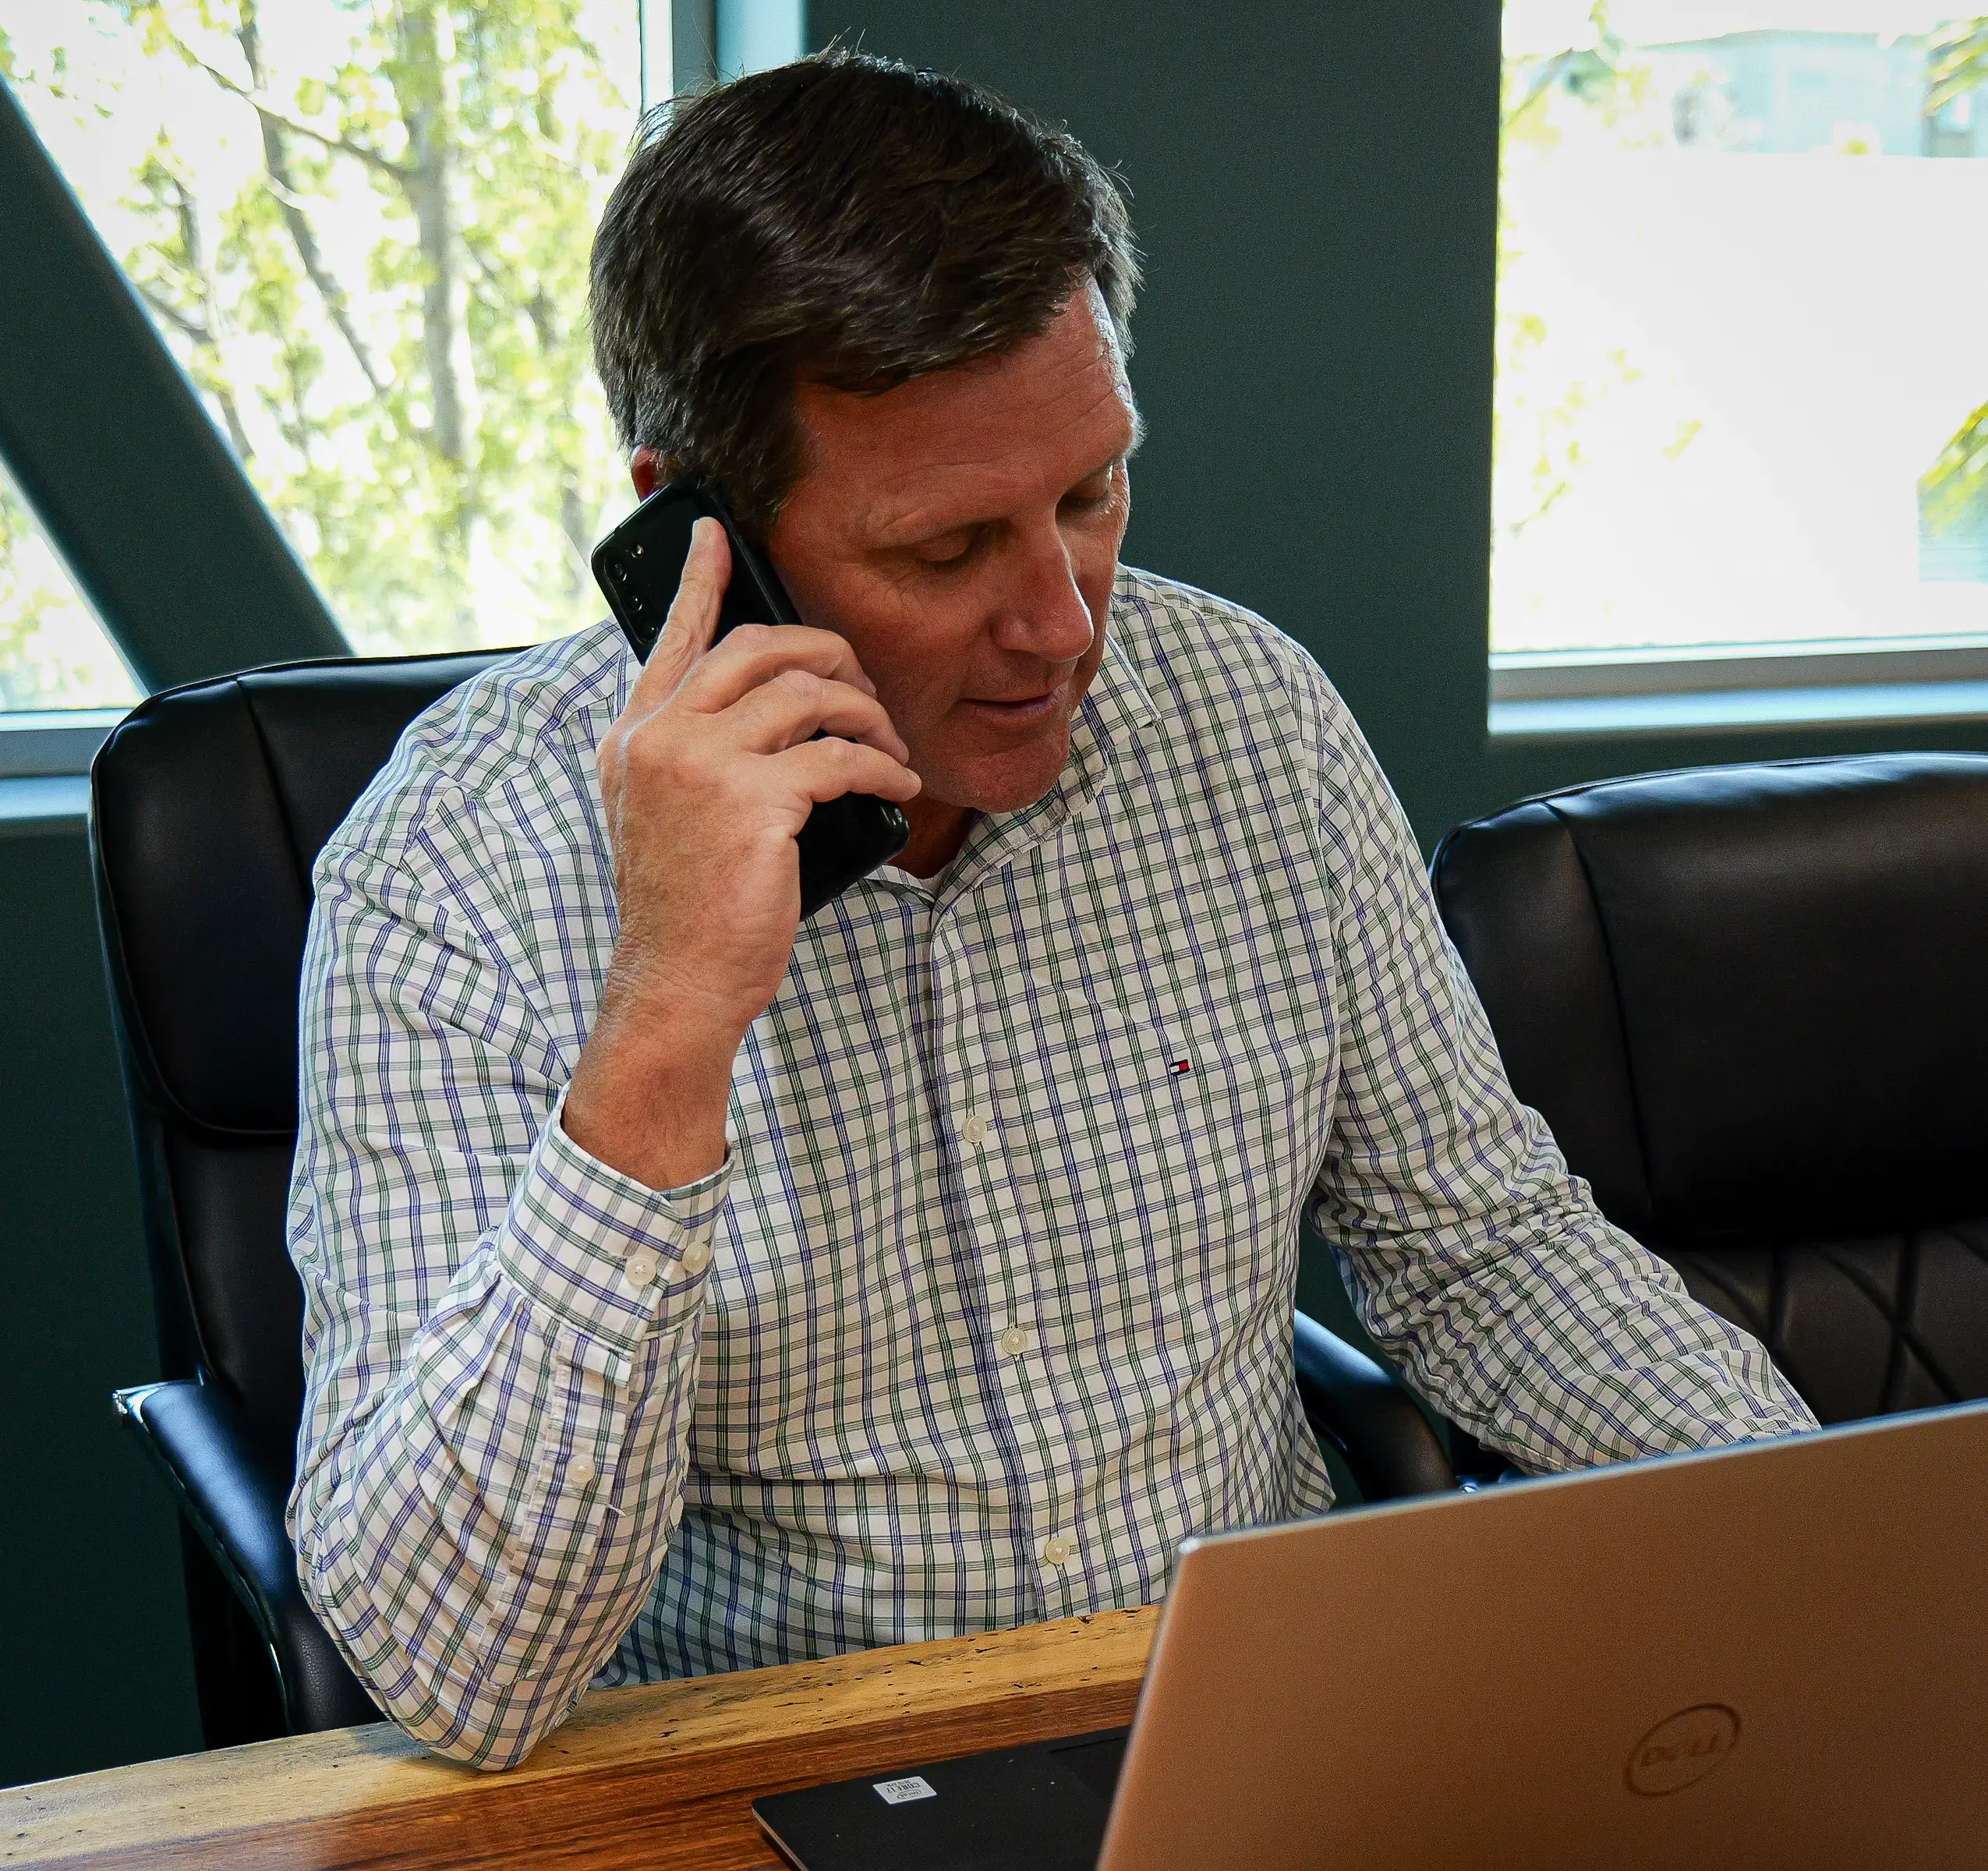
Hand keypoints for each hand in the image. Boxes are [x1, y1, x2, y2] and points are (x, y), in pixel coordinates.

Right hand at [563, 519, 919, 1188]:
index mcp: (634, 739)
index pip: (673, 637)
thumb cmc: (687, 913)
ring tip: (889, 750)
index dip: (700, 579)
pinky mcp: (753, 804)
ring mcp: (702, 767)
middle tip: (864, 686)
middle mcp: (659, 739)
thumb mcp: (672, 821)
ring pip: (807, 694)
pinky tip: (897, 787)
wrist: (676, 987)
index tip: (717, 532)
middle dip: (827, 653)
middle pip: (757, 646)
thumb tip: (779, 717)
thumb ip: (700, 759)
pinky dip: (881, 769)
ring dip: (866, 715)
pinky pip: (840, 758)